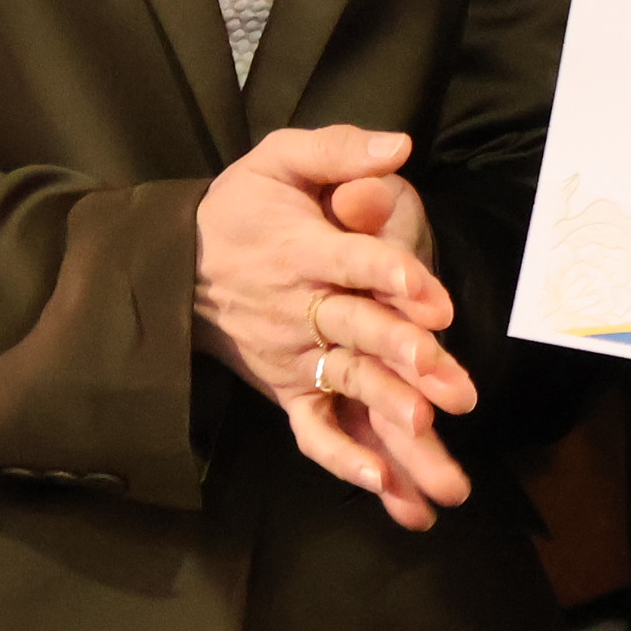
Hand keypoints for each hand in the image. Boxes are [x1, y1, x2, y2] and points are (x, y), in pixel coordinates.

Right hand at [194, 125, 477, 530]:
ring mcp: (294, 355)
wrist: (179, 266)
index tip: (434, 296)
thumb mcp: (280, 159)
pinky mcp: (290, 390)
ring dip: (389, 415)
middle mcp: (299, 306)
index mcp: (302, 247)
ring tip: (431, 441)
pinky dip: (343, 458)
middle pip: (356, 330)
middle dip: (404, 355)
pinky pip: (314, 430)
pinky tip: (383, 485)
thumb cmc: (245, 206)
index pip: (352, 260)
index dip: (392, 275)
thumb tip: (399, 145)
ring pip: (347, 384)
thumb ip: (340, 149)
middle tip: (451, 381)